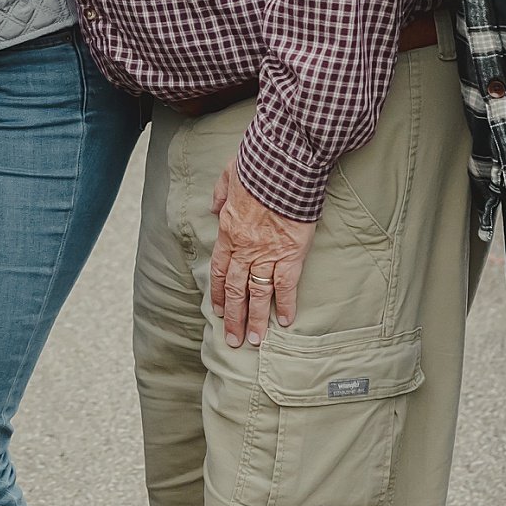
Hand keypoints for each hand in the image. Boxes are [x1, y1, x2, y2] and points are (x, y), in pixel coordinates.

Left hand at [210, 168, 316, 347]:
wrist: (284, 164)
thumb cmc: (258, 166)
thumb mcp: (229, 176)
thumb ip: (219, 194)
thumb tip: (214, 207)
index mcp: (228, 231)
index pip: (219, 270)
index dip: (218, 294)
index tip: (219, 312)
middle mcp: (245, 248)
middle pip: (235, 289)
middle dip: (234, 317)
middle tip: (233, 339)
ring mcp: (268, 253)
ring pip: (258, 293)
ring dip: (255, 319)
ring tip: (255, 341)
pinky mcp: (291, 254)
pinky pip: (286, 285)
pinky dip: (286, 304)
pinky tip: (285, 322)